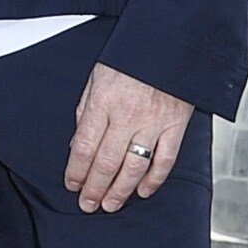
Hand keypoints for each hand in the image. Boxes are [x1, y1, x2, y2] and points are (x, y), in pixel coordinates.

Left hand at [63, 61, 192, 213]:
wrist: (170, 42)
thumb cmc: (130, 57)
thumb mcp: (97, 78)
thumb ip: (86, 111)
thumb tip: (78, 145)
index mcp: (103, 102)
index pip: (84, 146)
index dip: (76, 171)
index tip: (72, 185)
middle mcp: (127, 116)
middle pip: (106, 163)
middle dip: (94, 188)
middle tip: (87, 205)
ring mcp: (153, 123)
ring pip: (134, 167)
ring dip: (120, 191)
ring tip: (109, 205)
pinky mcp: (176, 125)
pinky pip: (165, 160)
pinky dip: (154, 179)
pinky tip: (142, 191)